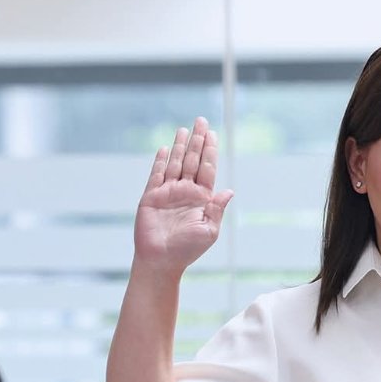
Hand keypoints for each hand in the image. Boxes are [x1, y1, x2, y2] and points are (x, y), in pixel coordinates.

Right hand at [134, 117, 234, 273]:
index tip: (213, 134)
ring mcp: (168, 193)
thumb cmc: (187, 250)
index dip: (210, 151)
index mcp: (202, 199)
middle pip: (193, 160)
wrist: (161, 260)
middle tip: (201, 121)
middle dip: (198, 141)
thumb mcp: (209, 230)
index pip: (208, 169)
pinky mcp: (151, 196)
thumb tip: (229, 190)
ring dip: (181, 146)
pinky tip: (165, 148)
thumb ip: (217, 209)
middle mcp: (186, 192)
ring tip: (185, 129)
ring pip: (176, 163)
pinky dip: (161, 161)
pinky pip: (157, 174)